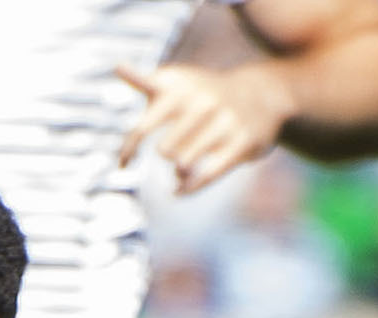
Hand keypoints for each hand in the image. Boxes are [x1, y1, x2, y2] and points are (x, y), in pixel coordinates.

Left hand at [117, 63, 291, 191]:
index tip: (123, 165)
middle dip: (166, 154)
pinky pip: (206, 175)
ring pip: (183, 164)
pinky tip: (178, 191)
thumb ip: (144, 80)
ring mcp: (224, 122)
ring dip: (179, 172)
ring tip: (181, 168)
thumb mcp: (177, 81)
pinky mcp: (242, 143)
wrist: (261, 92)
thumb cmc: (205, 93)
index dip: (128, 151)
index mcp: (180, 89)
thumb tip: (117, 66)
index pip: (142, 129)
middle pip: (164, 151)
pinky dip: (188, 188)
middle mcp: (202, 103)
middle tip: (172, 152)